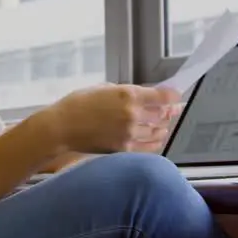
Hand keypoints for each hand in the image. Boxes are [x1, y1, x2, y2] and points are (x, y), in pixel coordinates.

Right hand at [47, 84, 182, 154]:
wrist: (61, 127)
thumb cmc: (77, 105)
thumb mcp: (104, 88)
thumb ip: (126, 92)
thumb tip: (145, 96)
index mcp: (128, 94)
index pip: (164, 96)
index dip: (174, 96)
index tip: (176, 96)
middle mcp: (132, 114)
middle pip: (163, 114)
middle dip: (170, 111)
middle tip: (174, 110)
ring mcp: (129, 133)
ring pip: (158, 131)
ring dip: (163, 127)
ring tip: (162, 124)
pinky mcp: (123, 149)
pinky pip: (149, 147)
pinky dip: (156, 142)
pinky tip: (156, 138)